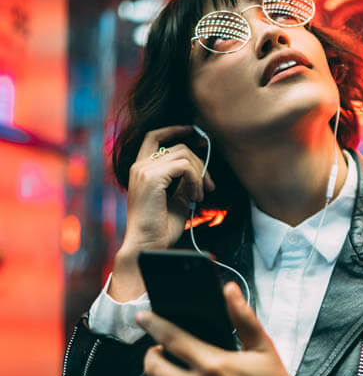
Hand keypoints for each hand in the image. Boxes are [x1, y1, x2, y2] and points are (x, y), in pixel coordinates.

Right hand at [110, 126, 214, 300]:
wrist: (149, 245)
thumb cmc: (161, 227)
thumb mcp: (177, 198)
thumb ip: (184, 181)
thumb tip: (200, 170)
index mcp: (141, 169)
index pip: (155, 136)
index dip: (176, 130)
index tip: (197, 135)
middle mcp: (139, 166)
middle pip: (179, 147)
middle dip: (201, 164)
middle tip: (210, 186)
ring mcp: (143, 170)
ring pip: (184, 155)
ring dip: (200, 175)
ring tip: (201, 196)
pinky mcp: (152, 178)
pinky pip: (184, 166)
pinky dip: (196, 180)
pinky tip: (196, 197)